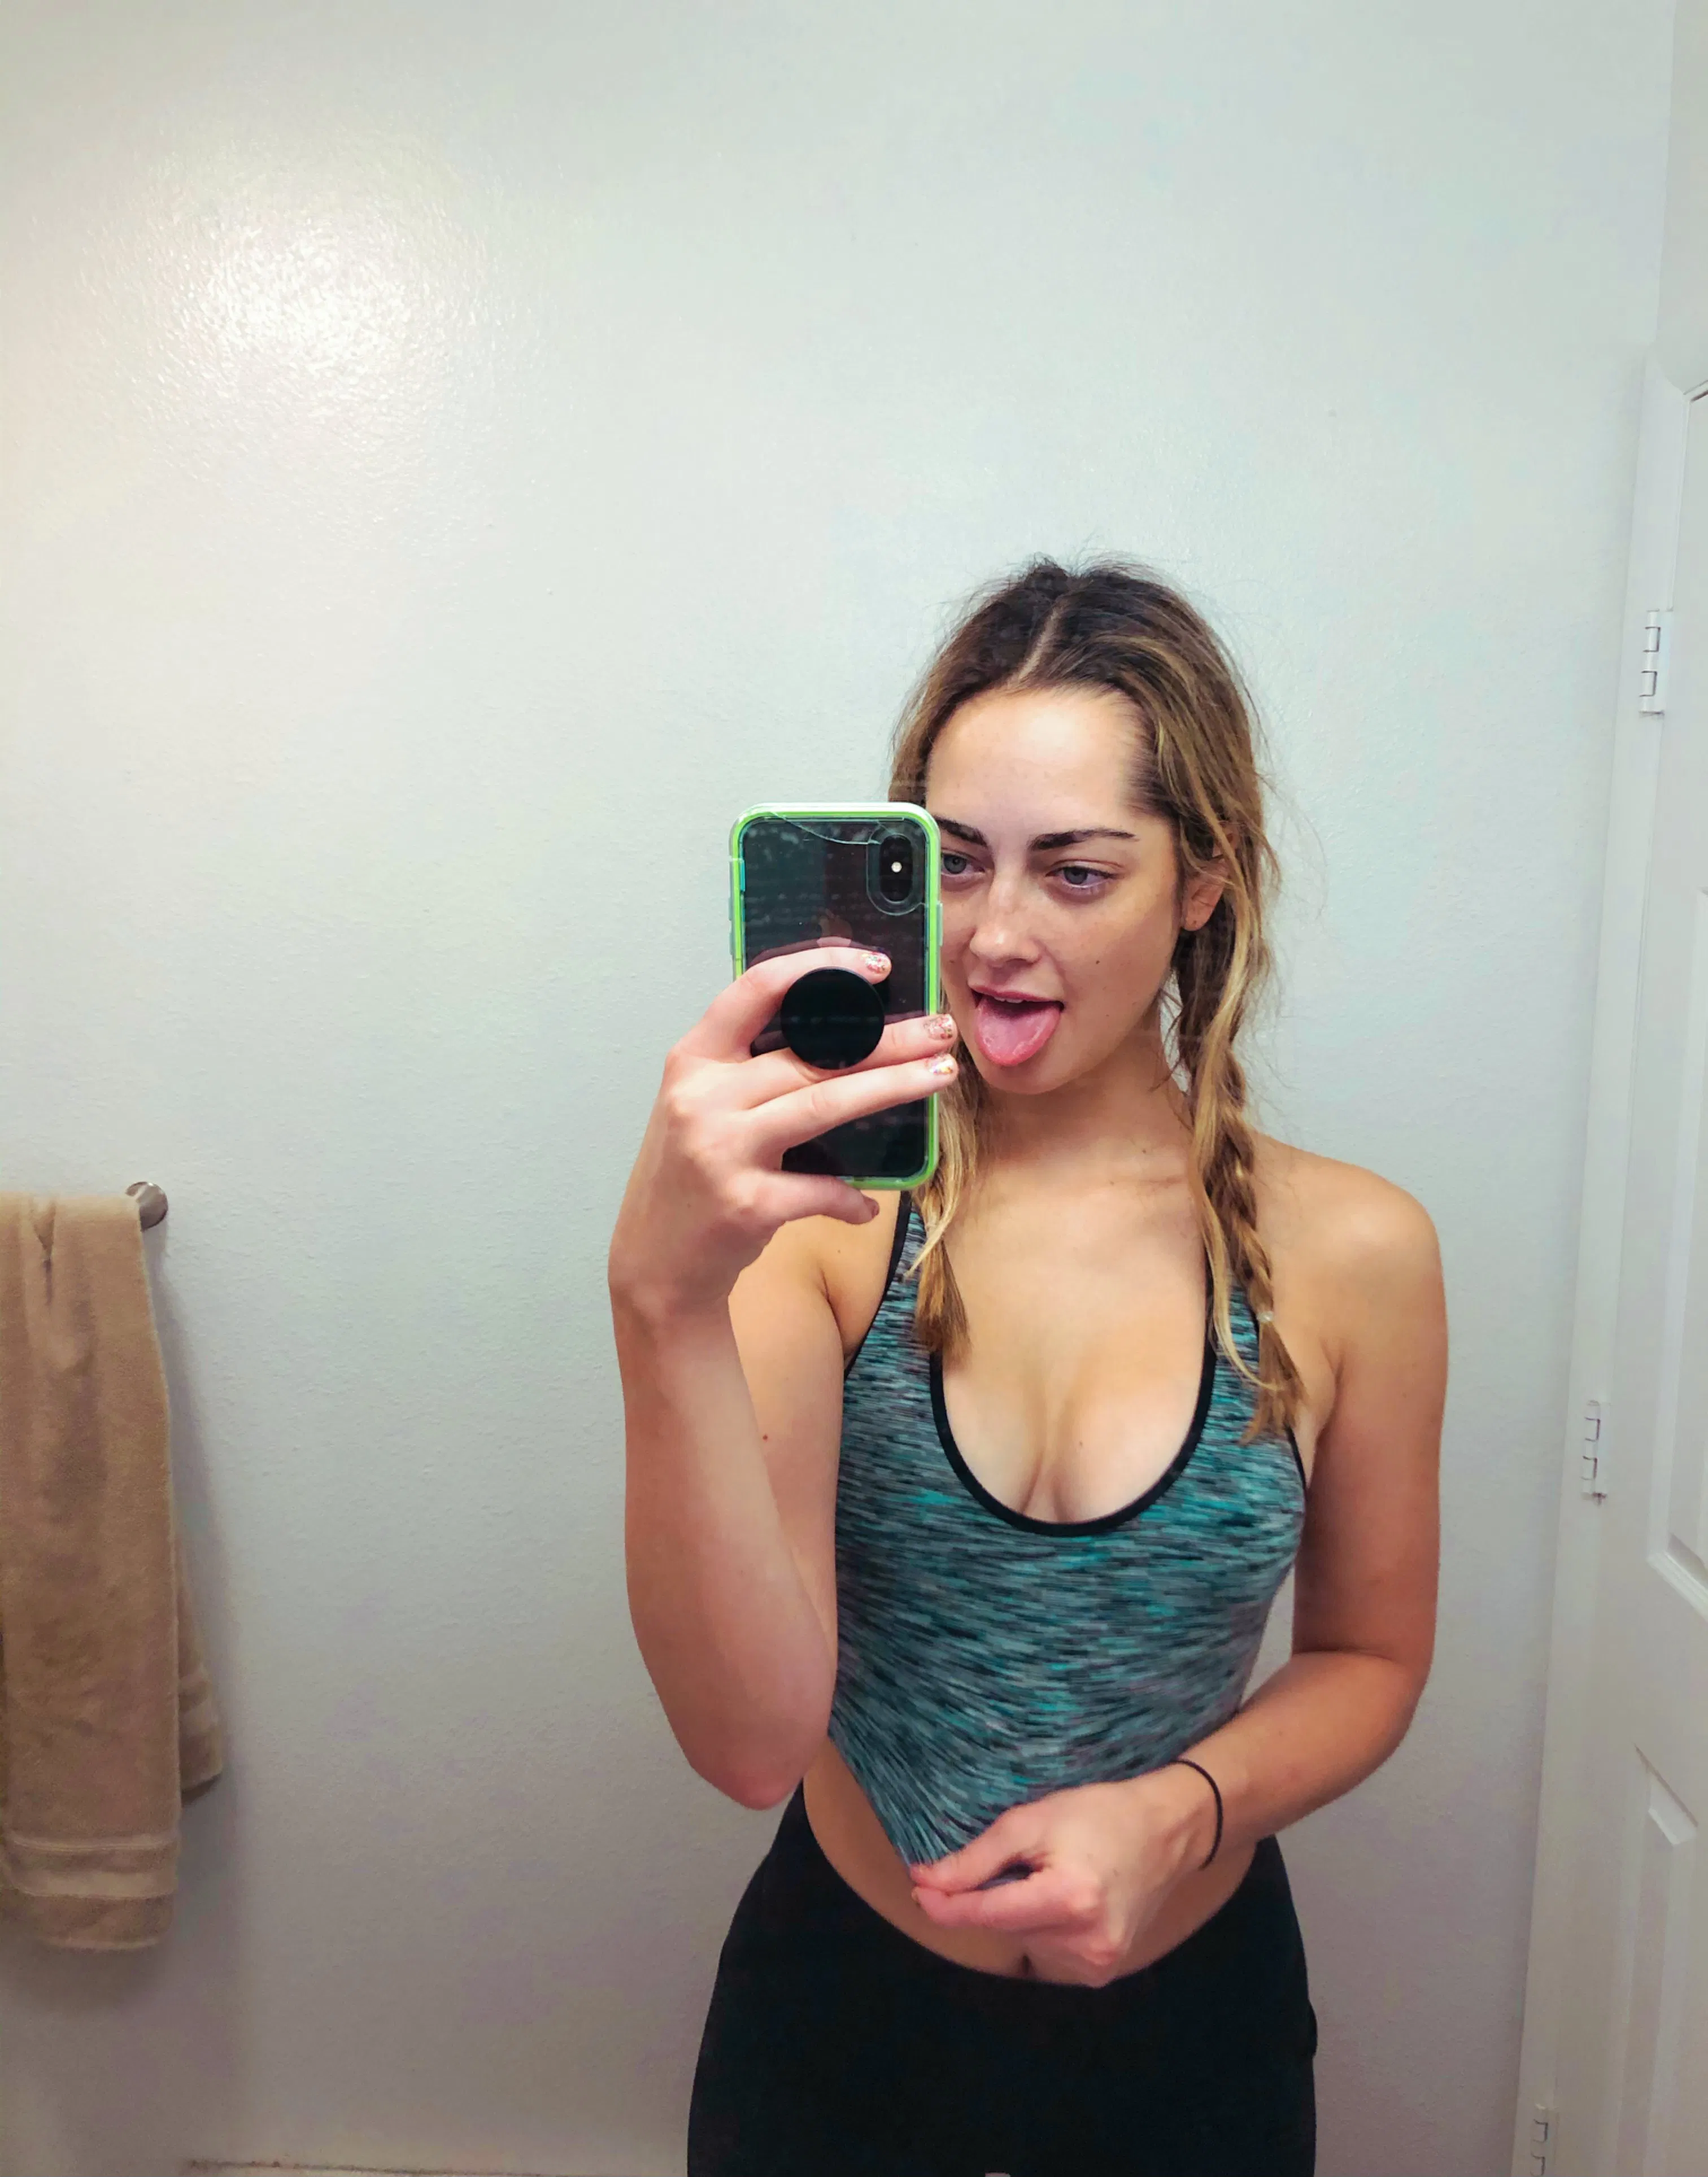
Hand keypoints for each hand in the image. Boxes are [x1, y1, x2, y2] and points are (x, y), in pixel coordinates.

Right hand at [608, 943, 958, 1314]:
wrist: (655, 1264)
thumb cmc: (689, 1178)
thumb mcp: (699, 1108)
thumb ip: (748, 1070)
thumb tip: (842, 1037)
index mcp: (693, 1061)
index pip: (756, 990)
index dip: (819, 967)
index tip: (875, 966)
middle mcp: (702, 1098)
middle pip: (811, 1053)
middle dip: (888, 1038)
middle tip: (941, 1030)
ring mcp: (724, 1149)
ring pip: (825, 1104)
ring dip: (894, 1087)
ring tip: (940, 1075)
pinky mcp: (748, 1204)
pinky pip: (821, 1189)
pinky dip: (852, 1199)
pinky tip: (868, 1205)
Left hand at [907, 1767, 1217, 1986]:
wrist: (1165, 1832)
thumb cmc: (1099, 1815)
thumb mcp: (1033, 1820)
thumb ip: (979, 1858)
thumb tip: (928, 1881)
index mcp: (1069, 1901)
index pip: (988, 1913)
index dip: (946, 1904)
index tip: (918, 1889)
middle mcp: (1085, 1942)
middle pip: (1005, 1926)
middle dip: (995, 1897)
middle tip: (1023, 1860)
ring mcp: (1097, 1964)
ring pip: (1023, 1941)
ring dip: (1020, 1914)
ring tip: (1052, 1877)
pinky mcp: (1101, 1971)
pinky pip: (1047, 1952)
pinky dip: (1042, 1929)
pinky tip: (1064, 1902)